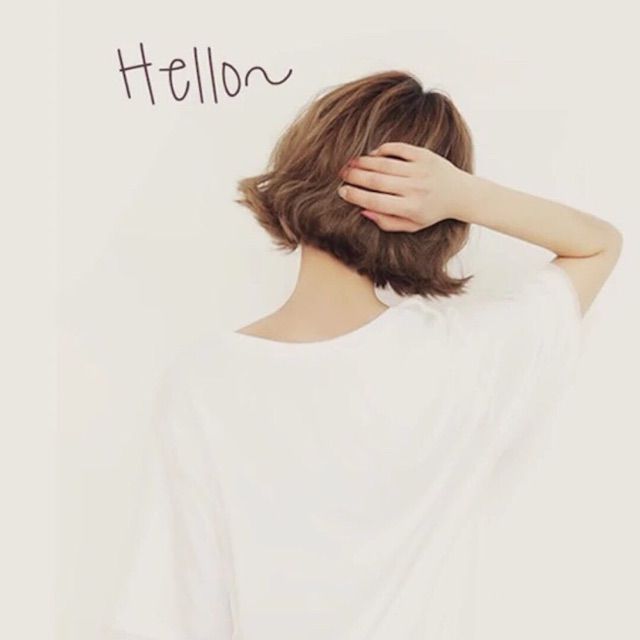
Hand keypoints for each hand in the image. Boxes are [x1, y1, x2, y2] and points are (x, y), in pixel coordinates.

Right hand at [337, 141, 472, 230]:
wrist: (460, 194)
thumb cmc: (431, 212)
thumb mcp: (411, 225)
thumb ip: (387, 222)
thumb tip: (362, 211)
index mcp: (410, 208)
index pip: (375, 201)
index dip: (355, 196)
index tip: (342, 192)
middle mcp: (415, 189)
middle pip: (376, 181)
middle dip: (354, 177)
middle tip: (341, 175)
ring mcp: (420, 170)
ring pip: (384, 164)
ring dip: (363, 163)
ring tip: (350, 164)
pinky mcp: (424, 155)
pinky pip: (397, 149)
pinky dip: (382, 150)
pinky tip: (371, 154)